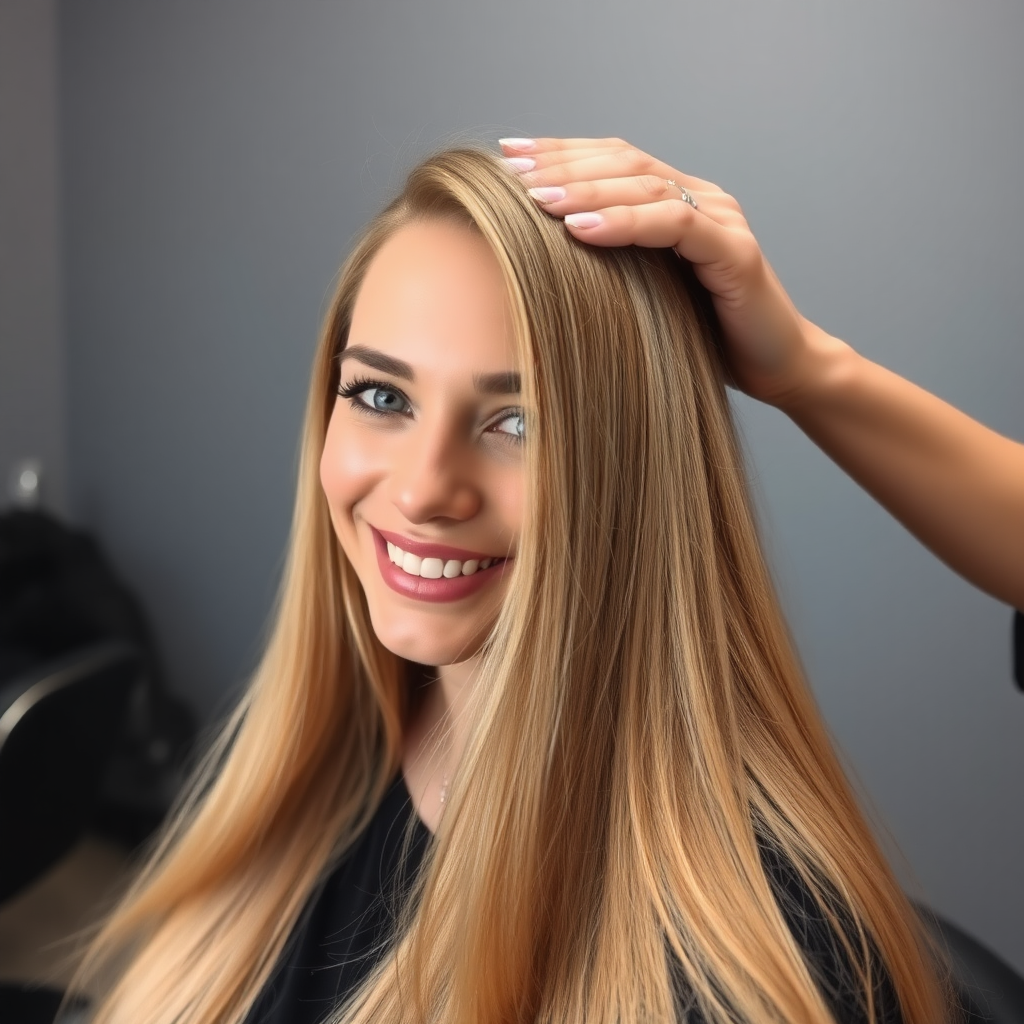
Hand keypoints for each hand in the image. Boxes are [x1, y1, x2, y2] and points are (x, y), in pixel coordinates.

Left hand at [499, 137, 840, 407]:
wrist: (776, 367)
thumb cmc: (704, 337)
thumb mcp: (642, 293)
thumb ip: (608, 266)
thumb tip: (535, 260)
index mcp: (675, 201)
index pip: (612, 159)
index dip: (561, 151)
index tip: (508, 156)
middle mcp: (699, 199)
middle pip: (623, 162)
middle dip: (563, 164)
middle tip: (512, 173)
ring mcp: (720, 220)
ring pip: (646, 186)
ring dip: (586, 191)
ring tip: (538, 200)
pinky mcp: (734, 252)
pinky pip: (676, 225)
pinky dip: (627, 224)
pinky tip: (583, 230)